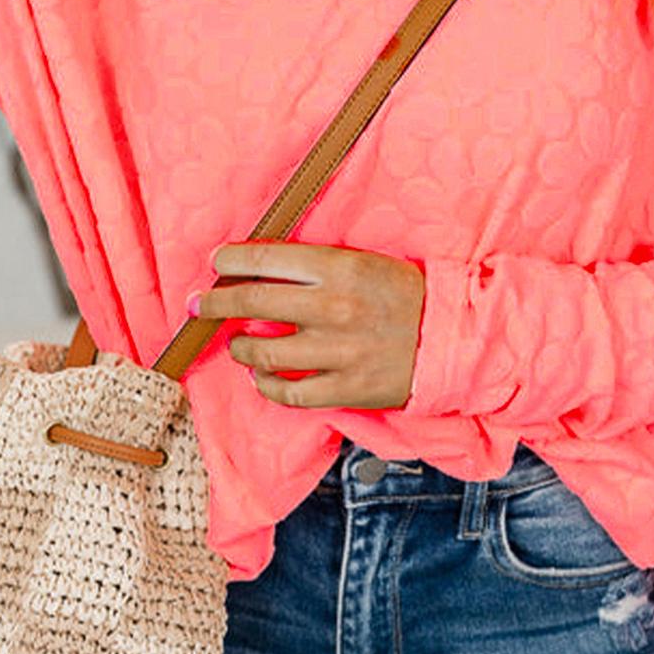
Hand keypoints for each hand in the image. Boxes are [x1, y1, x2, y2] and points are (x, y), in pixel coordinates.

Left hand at [195, 242, 426, 409]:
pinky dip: (267, 387)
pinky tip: (261, 378)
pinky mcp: (347, 388)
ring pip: (264, 354)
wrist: (453, 337)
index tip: (217, 263)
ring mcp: (338, 352)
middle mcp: (334, 308)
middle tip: (200, 304)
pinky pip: (290, 394)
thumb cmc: (406, 294)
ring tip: (238, 344)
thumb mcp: (364, 262)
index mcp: (339, 268)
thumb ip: (316, 265)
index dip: (231, 261)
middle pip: (253, 303)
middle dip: (216, 303)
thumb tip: (261, 268)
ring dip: (241, 348)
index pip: (265, 259)